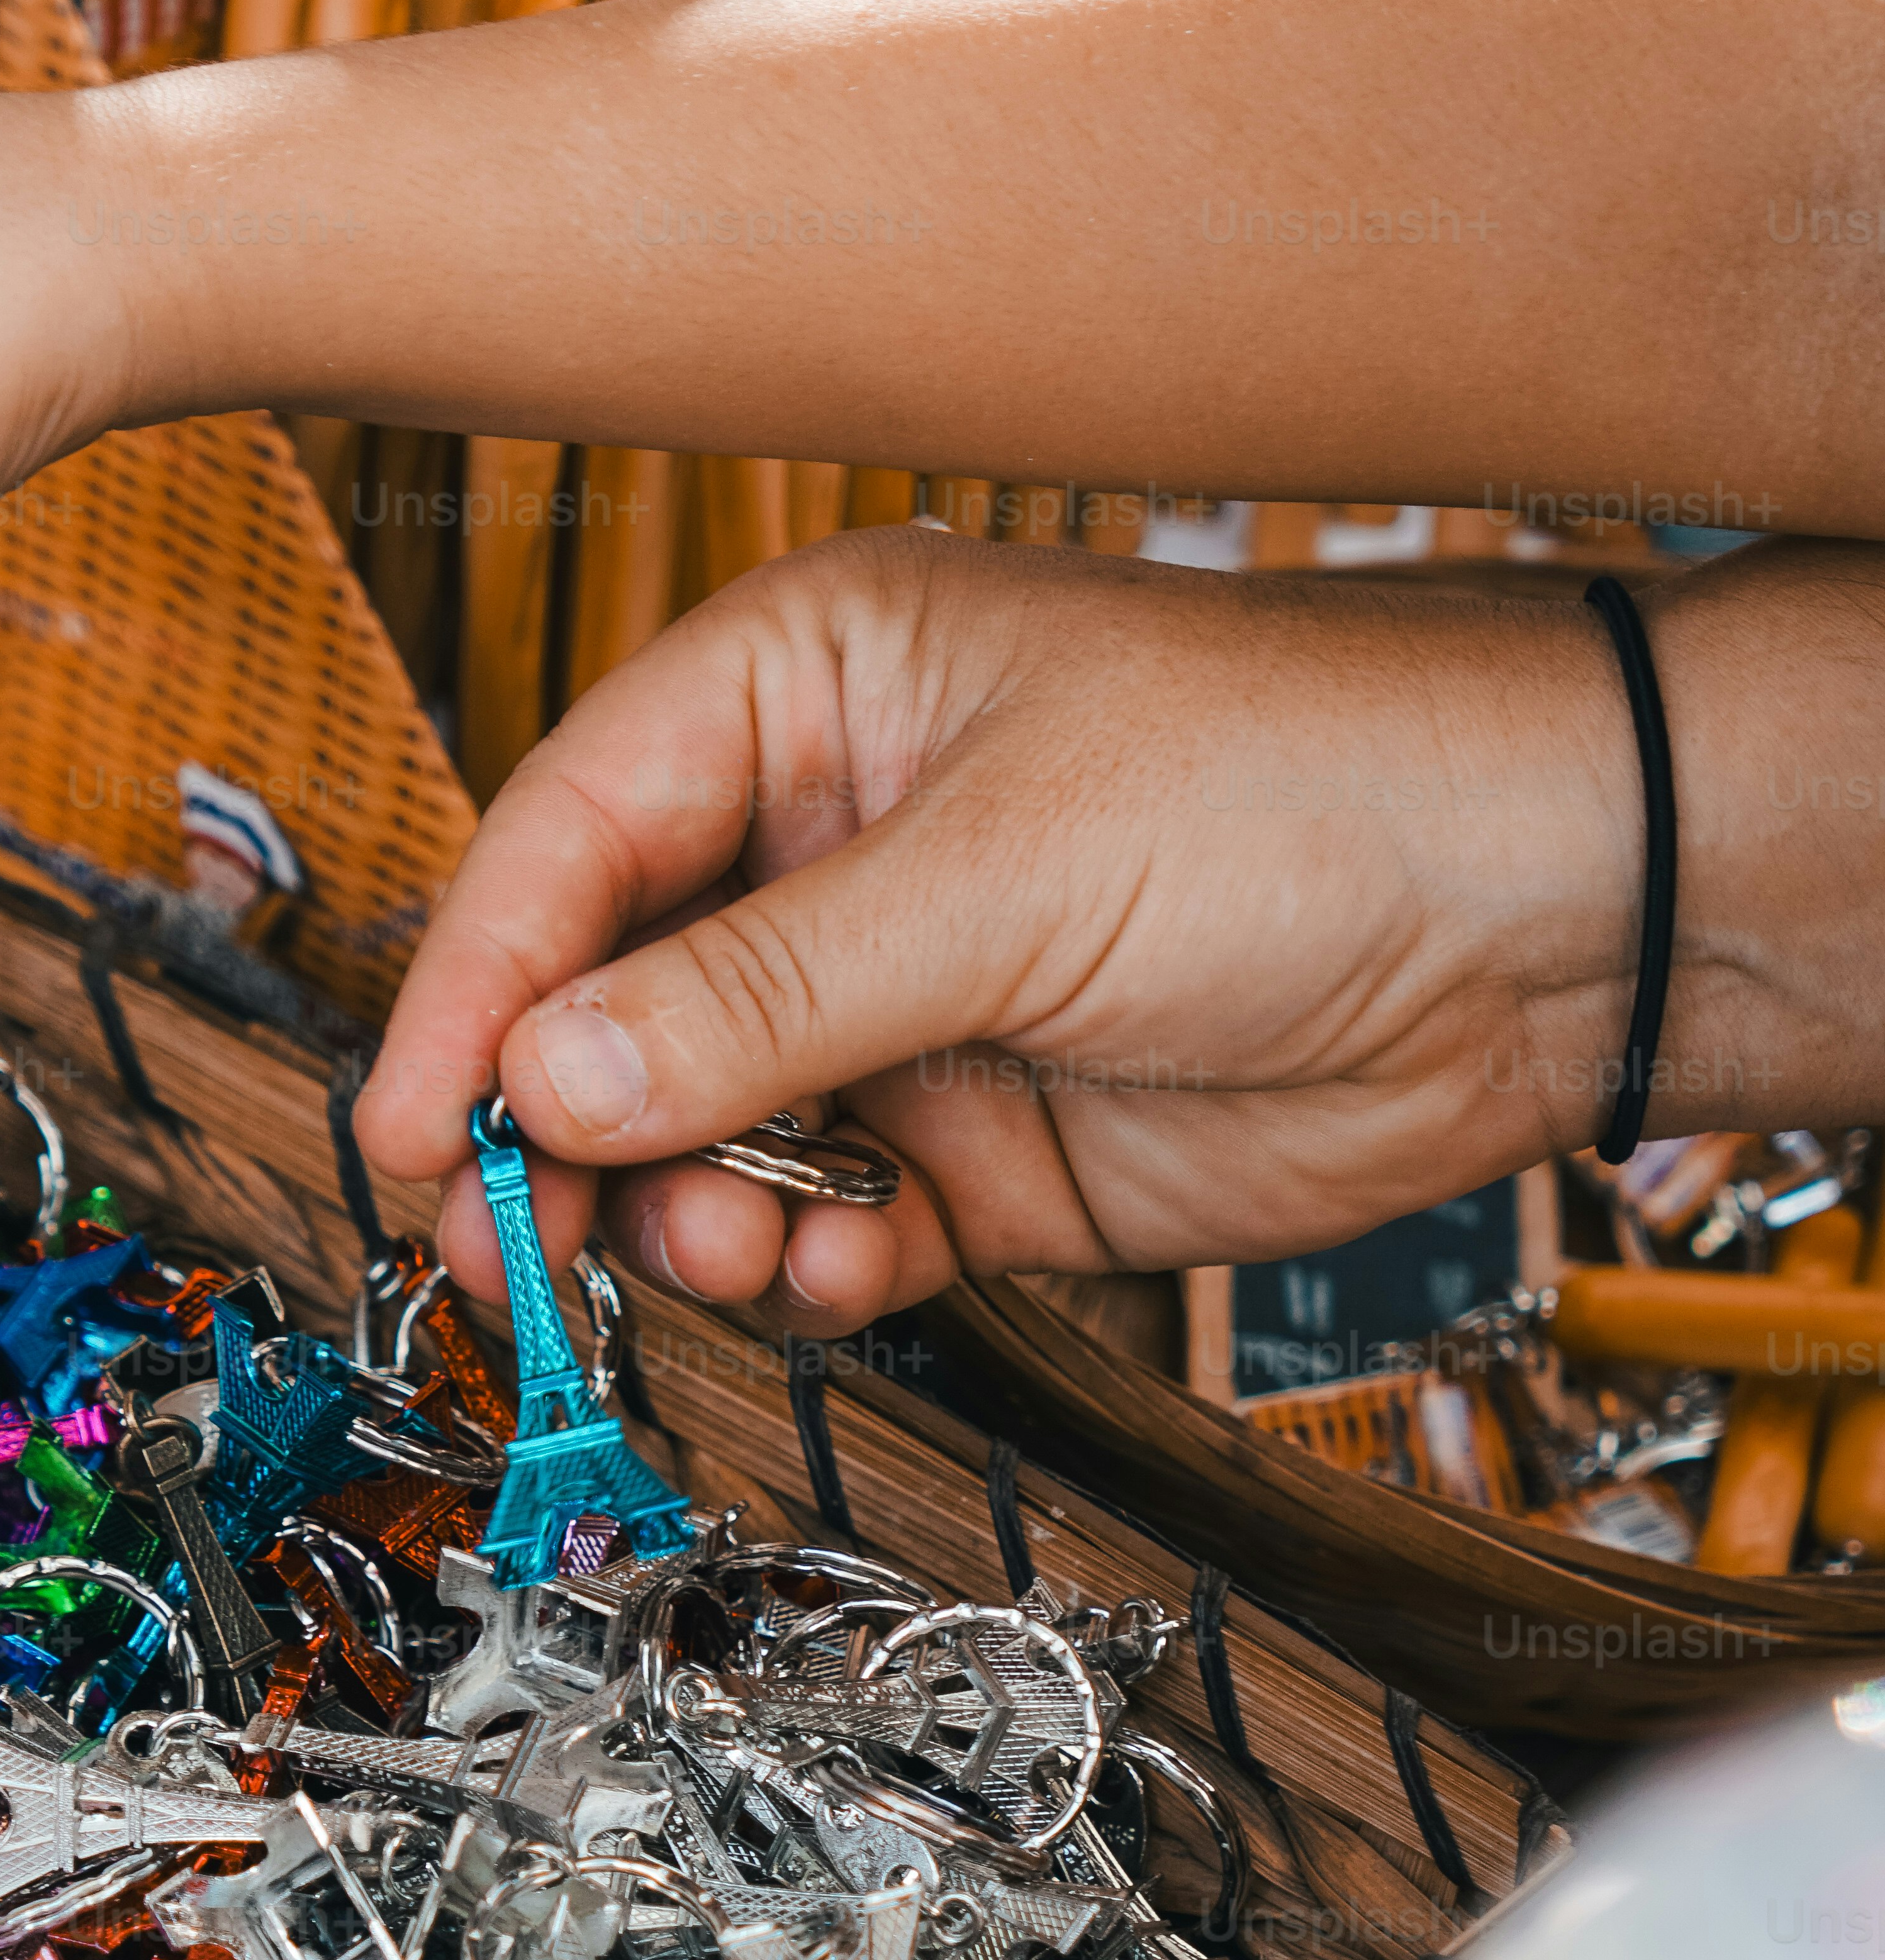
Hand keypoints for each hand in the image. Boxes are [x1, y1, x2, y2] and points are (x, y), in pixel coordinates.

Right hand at [358, 524, 1704, 1326]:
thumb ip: (762, 993)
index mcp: (810, 693)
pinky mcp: (974, 1141)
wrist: (1546, 926)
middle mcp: (830, 847)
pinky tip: (837, 1266)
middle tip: (507, 1245)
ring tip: (724, 1242)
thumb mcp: (1003, 873)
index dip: (474, 990)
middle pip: (607, 1006)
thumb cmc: (1312, 788)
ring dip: (682, 1211)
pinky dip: (807, 1266)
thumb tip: (553, 1080)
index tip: (414, 1126)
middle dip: (554, 1131)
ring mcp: (898, 1004)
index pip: (570, 840)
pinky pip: (824, 1226)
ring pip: (700, 1138)